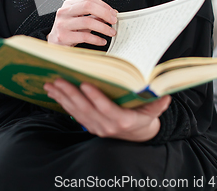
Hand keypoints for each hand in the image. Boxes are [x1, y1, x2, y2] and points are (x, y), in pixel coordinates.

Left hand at [44, 79, 170, 141]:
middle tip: (58, 80)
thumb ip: (157, 103)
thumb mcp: (153, 112)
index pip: (106, 108)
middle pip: (86, 109)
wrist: (138, 136)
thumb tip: (165, 95)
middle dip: (70, 93)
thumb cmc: (145, 118)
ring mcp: (97, 127)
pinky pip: (74, 114)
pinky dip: (63, 103)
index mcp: (123, 120)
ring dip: (63, 97)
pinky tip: (54, 93)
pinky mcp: (90, 126)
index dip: (95, 97)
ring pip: (77, 111)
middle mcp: (107, 125)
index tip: (85, 84)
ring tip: (51, 84)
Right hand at [46, 0, 116, 46]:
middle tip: (113, 21)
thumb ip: (93, 15)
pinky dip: (96, 39)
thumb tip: (111, 14)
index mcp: (69, 4)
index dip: (104, 5)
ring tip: (111, 32)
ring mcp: (63, 24)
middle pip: (88, 6)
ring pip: (87, 22)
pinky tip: (102, 41)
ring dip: (103, 27)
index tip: (113, 13)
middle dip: (104, 13)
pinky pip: (84, 36)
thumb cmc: (68, 30)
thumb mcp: (80, 20)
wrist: (53, 43)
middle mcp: (64, 12)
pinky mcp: (63, 37)